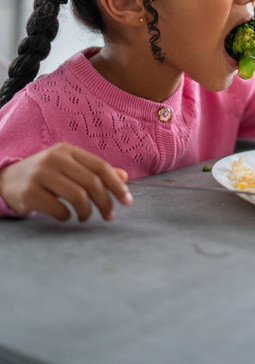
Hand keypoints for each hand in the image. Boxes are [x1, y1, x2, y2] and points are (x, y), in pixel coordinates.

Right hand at [0, 143, 132, 221]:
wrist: (8, 180)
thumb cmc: (46, 175)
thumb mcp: (69, 167)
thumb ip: (95, 172)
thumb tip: (124, 177)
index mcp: (68, 150)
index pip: (100, 166)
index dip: (116, 185)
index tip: (128, 201)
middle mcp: (55, 158)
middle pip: (91, 182)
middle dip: (105, 202)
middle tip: (109, 216)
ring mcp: (41, 174)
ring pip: (77, 196)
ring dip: (87, 212)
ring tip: (85, 217)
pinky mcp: (30, 192)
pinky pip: (59, 209)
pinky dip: (67, 216)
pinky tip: (66, 216)